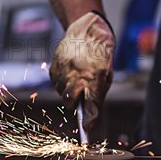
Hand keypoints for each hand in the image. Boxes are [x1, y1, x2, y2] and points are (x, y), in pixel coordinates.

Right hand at [50, 12, 114, 129]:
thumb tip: (89, 116)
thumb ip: (97, 95)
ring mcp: (63, 70)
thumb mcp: (106, 75)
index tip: (87, 128)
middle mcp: (76, 75)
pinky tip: (70, 72)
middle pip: (69, 102)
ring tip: (77, 77)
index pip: (91, 105)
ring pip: (61, 93)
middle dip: (74, 103)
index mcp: (94, 77)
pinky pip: (56, 83)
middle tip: (80, 96)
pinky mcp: (54, 67)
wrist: (88, 31)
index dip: (89, 119)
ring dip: (68, 90)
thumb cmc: (101, 56)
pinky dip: (62, 82)